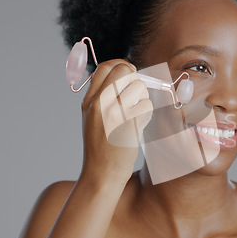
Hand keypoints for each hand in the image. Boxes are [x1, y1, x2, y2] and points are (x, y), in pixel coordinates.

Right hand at [79, 59, 152, 185]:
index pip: (106, 67)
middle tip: (136, 93)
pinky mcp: (130, 124)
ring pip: (140, 87)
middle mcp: (99, 104)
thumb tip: (125, 73)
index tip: (129, 72)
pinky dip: (147, 114)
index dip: (121, 65)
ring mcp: (114, 113)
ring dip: (143, 98)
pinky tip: (138, 125)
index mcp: (89, 101)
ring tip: (136, 113)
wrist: (101, 173)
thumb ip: (103, 96)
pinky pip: (147, 105)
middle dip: (136, 78)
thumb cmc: (101, 146)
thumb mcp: (92, 117)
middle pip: (125, 71)